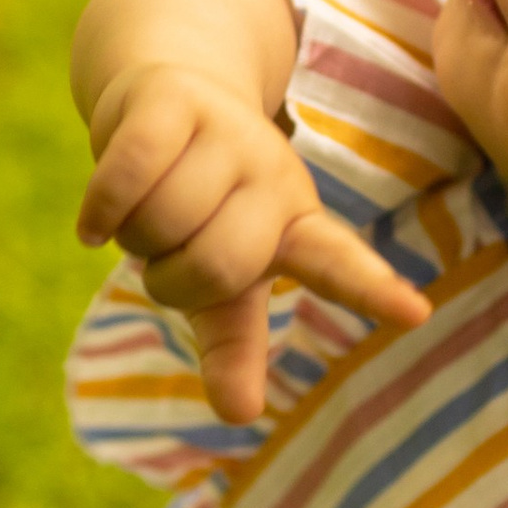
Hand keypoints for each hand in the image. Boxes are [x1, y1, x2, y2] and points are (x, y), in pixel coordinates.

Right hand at [78, 64, 429, 421]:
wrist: (160, 91)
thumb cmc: (199, 204)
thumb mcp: (223, 281)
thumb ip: (234, 346)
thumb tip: (240, 416)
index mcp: (297, 227)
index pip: (340, 264)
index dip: (372, 290)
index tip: (414, 314)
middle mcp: (273, 178)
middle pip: (213, 268)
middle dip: (169, 275)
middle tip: (168, 248)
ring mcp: (228, 134)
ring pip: (159, 224)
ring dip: (130, 236)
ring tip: (144, 210)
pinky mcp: (173, 101)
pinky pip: (129, 177)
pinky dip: (101, 212)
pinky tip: (92, 228)